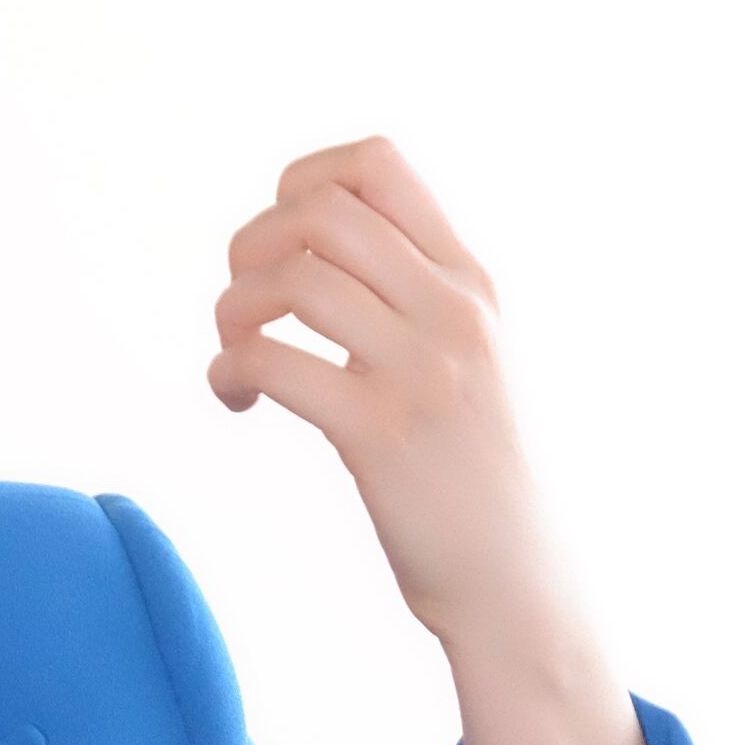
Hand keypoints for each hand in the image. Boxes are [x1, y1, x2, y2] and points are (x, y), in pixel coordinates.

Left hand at [206, 136, 544, 655]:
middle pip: (321, 210)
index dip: (301, 182)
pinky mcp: (380, 433)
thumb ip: (419, 296)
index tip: (284, 245)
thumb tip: (322, 243)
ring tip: (236, 354)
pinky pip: (272, 360)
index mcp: (472, 283)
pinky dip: (228, 369)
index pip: (378, 164)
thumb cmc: (475, 474)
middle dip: (253, 244)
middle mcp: (453, 311)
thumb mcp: (472, 359)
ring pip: (292, 279)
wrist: (517, 580)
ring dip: (232, 310)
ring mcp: (421, 369)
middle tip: (246, 305)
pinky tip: (236, 397)